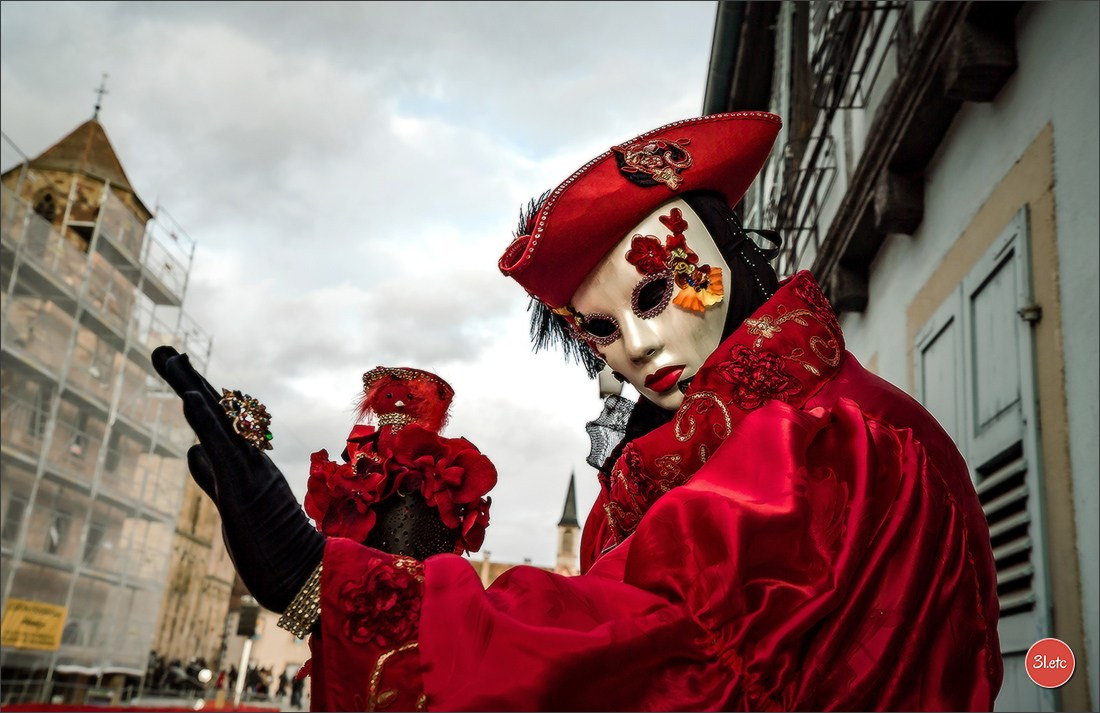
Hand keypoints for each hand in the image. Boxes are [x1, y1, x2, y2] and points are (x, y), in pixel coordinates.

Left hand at [151, 346, 323, 612]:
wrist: (304, 578)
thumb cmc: (273, 550)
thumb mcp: (231, 506)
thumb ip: (211, 476)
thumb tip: (191, 450)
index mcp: (249, 466)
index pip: (220, 423)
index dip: (200, 395)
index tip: (179, 368)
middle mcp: (252, 462)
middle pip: (217, 412)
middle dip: (188, 379)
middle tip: (162, 350)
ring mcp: (250, 474)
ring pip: (220, 422)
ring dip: (192, 388)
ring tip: (169, 358)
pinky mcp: (244, 490)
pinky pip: (224, 449)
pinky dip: (208, 421)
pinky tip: (190, 397)